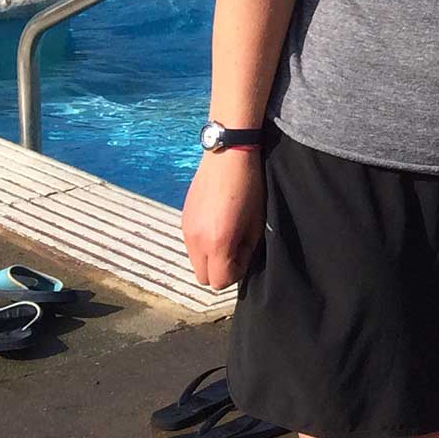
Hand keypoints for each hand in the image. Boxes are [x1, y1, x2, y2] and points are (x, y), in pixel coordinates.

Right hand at [181, 149, 264, 288]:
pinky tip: (217, 223)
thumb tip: (238, 263)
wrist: (228, 155)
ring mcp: (185, 231)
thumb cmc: (249, 186)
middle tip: (236, 248)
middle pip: (203, 278)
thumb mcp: (255, 222)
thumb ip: (245, 249)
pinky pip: (191, 246)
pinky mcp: (182, 220)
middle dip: (220, 269)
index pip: (220, 282)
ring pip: (195, 262)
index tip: (245, 255)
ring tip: (227, 233)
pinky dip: (203, 244)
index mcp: (217, 242)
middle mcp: (196, 241)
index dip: (235, 273)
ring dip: (211, 257)